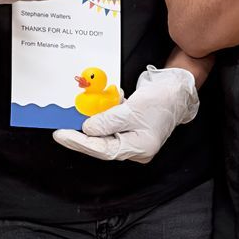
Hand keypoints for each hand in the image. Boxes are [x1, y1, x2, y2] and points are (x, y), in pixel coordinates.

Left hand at [53, 64, 198, 163]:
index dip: (80, 143)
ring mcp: (133, 136)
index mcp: (139, 147)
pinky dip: (100, 118)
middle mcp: (136, 146)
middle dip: (81, 137)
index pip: (103, 150)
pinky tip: (91, 112)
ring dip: (89, 126)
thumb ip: (108, 121)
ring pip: (105, 135)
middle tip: (61, 130)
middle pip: (102, 145)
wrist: (178, 89)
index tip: (62, 135)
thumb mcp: (133, 109)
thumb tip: (88, 129)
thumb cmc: (163, 100)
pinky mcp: (130, 126)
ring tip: (71, 120)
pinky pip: (110, 126)